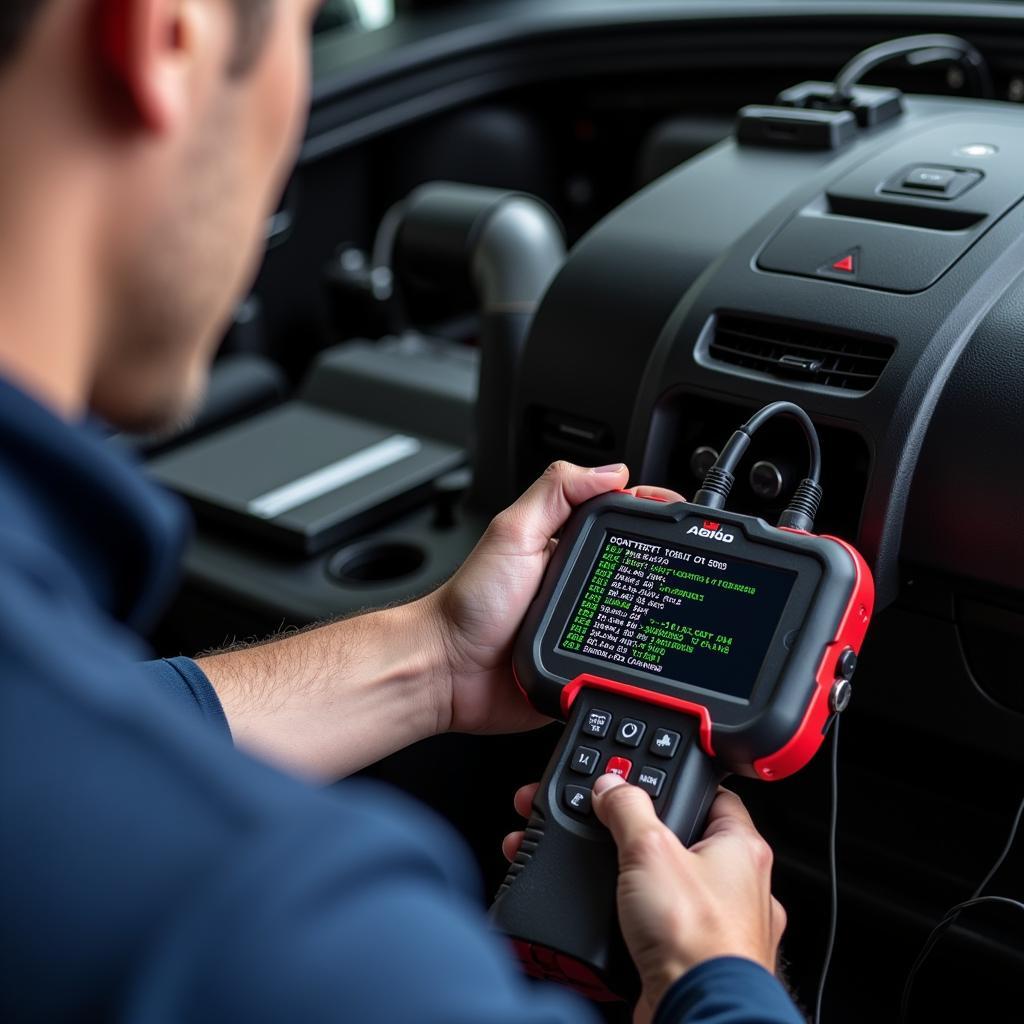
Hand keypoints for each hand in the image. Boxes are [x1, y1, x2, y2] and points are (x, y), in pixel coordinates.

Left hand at [427, 462, 684, 734]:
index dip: (653, 513)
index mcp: (566, 543)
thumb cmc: (470, 604)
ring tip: (683, 608)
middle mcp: (579, 581)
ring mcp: (585, 623)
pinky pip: (625, 659)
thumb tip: (612, 471)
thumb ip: (555, 493)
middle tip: (695, 562)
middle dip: (668, 563)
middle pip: (639, 565)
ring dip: (659, 614)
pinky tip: (655, 651)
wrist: (449, 672)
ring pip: (639, 614)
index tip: (682, 515)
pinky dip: (642, 658)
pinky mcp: (586, 663)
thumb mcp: (512, 532)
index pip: (621, 517)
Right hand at [502, 780, 785, 1023]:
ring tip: (606, 872)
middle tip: (612, 827)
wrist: (697, 1013)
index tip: (644, 781)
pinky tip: (614, 915)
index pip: (712, 795)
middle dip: (643, 835)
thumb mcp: (649, 849)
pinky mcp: (695, 959)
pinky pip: (661, 925)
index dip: (676, 784)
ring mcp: (720, 926)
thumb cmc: (697, 940)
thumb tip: (612, 786)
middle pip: (685, 840)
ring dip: (635, 879)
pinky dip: (634, 918)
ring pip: (671, 886)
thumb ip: (627, 808)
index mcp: (742, 847)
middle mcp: (740, 887)